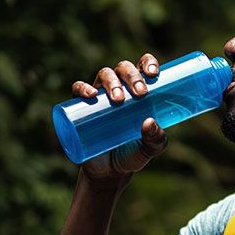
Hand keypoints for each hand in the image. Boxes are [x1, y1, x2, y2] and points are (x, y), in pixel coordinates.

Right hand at [71, 53, 165, 184]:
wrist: (109, 171)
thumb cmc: (132, 154)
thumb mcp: (149, 149)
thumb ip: (156, 140)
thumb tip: (150, 122)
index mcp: (138, 91)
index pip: (143, 67)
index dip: (148, 62)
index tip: (153, 73)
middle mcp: (119, 88)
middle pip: (124, 68)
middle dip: (132, 76)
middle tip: (141, 93)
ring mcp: (100, 96)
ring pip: (104, 74)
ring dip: (111, 81)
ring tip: (118, 98)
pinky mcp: (82, 108)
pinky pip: (78, 90)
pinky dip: (83, 88)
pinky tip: (91, 94)